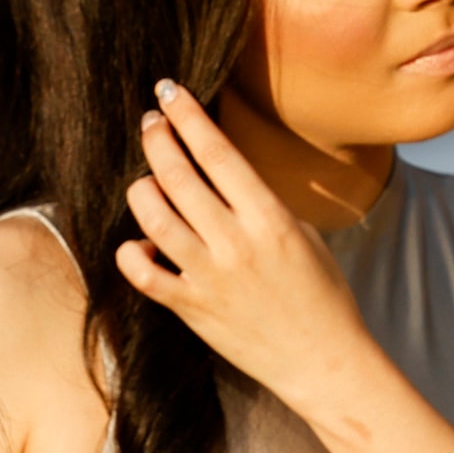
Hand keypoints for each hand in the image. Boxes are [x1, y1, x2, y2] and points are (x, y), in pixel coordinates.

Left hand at [114, 81, 386, 412]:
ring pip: (155, 220)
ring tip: (143, 180)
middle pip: (180, 178)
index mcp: (269, 217)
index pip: (218, 154)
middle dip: (159, 141)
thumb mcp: (300, 234)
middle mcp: (236, 243)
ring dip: (141, 191)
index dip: (189, 117)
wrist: (322, 359)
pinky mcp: (191, 309)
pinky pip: (145, 276)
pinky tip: (135, 244)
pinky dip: (131, 254)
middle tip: (150, 122)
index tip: (170, 93)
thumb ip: (259, 203)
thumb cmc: (319, 294)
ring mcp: (209, 277)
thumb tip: (221, 171)